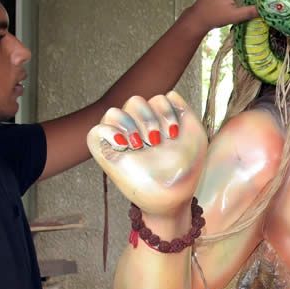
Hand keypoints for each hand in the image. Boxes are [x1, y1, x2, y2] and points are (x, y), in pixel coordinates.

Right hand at [87, 91, 208, 215]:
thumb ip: (185, 111)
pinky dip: (108, 133)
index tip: (173, 135)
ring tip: (141, 145)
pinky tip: (126, 146)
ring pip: (113, 112)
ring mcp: (122, 141)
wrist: (175, 195)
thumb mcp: (194, 136)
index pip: (156, 99)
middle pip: (134, 101)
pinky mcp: (107, 155)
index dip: (166, 112)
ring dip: (131, 125)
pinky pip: (94, 132)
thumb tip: (170, 93)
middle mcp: (138, 129)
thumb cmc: (186, 169)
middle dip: (149, 118)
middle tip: (156, 141)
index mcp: (158, 122)